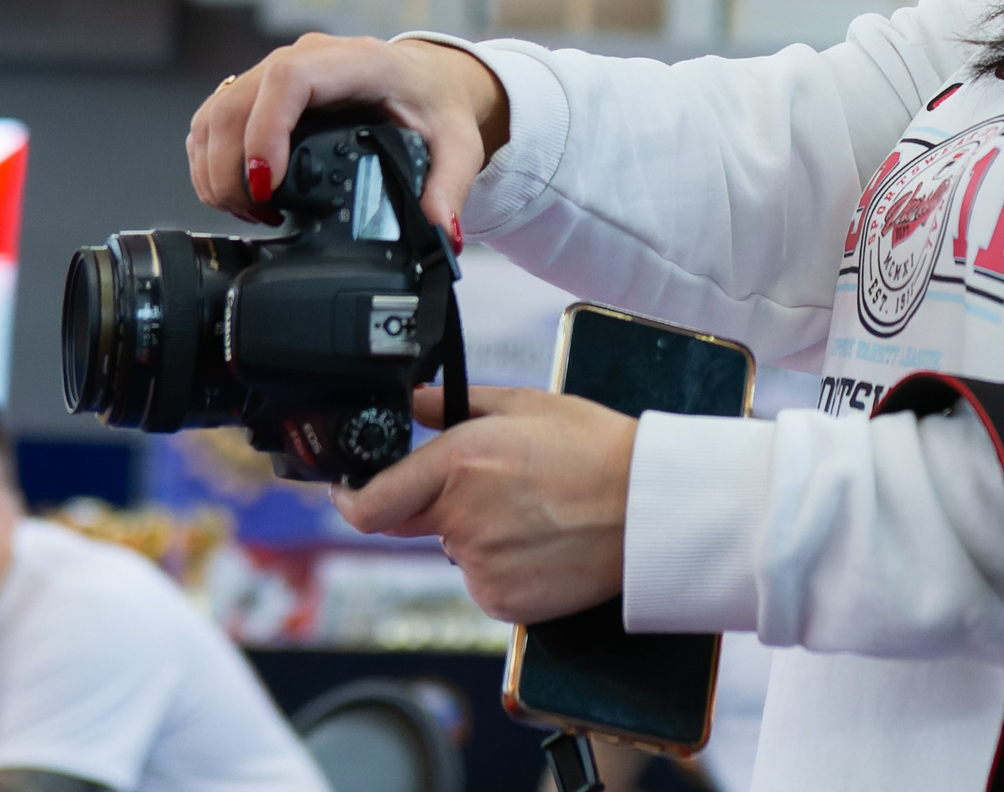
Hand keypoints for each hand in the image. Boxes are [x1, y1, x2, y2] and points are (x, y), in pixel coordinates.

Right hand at [187, 34, 507, 230]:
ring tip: (250, 211)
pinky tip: (239, 194)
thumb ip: (450, 186)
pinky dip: (212, 160)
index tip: (265, 183)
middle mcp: (306, 58)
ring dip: (215, 168)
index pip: (288, 81)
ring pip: (216, 113)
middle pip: (237, 103)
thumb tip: (440, 230)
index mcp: (355, 63)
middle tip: (257, 214)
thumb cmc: (435, 102)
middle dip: (230, 168)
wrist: (427, 79)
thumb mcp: (457, 144)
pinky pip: (215, 119)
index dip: (265, 131)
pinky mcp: (259, 91)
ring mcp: (276, 70)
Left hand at [334, 385, 635, 623]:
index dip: (351, 499)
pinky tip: (546, 544)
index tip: (352, 492)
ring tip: (538, 514)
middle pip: (414, 524)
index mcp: (459, 463)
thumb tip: (413, 402)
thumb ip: (455, 405)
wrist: (651, 509)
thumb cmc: (598, 450)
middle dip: (436, 506)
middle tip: (493, 490)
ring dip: (481, 536)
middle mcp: (460, 519)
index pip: (368, 504)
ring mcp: (480, 567)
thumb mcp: (528, 405)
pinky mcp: (503, 601)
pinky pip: (487, 583)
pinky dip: (507, 568)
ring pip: (459, 552)